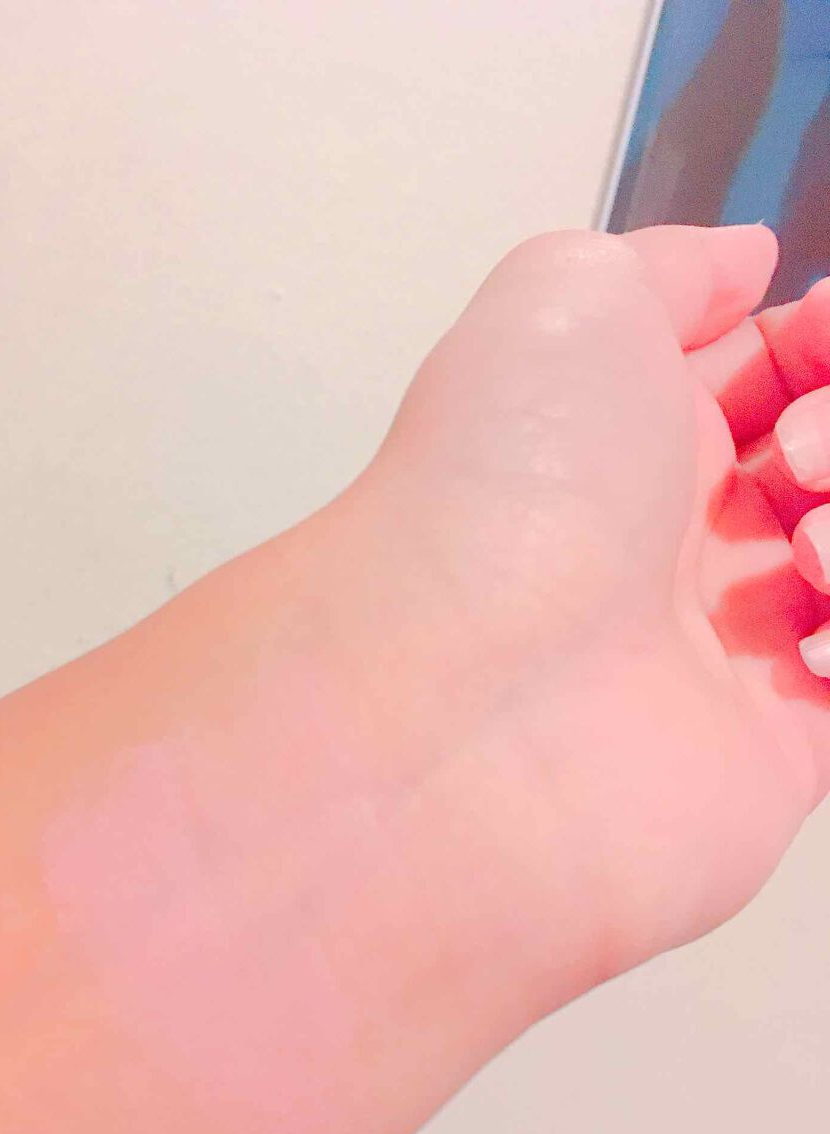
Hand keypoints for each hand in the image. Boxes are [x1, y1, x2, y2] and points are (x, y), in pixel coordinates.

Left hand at [322, 224, 829, 1032]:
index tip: (817, 331)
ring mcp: (730, 646)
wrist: (462, 688)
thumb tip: (750, 258)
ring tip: (802, 549)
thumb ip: (668, 268)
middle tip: (794, 456)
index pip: (780, 370)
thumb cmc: (510, 478)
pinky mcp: (773, 752)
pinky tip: (810, 635)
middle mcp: (685, 536)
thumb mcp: (568, 300)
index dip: (819, 341)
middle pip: (826, 456)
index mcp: (640, 433)